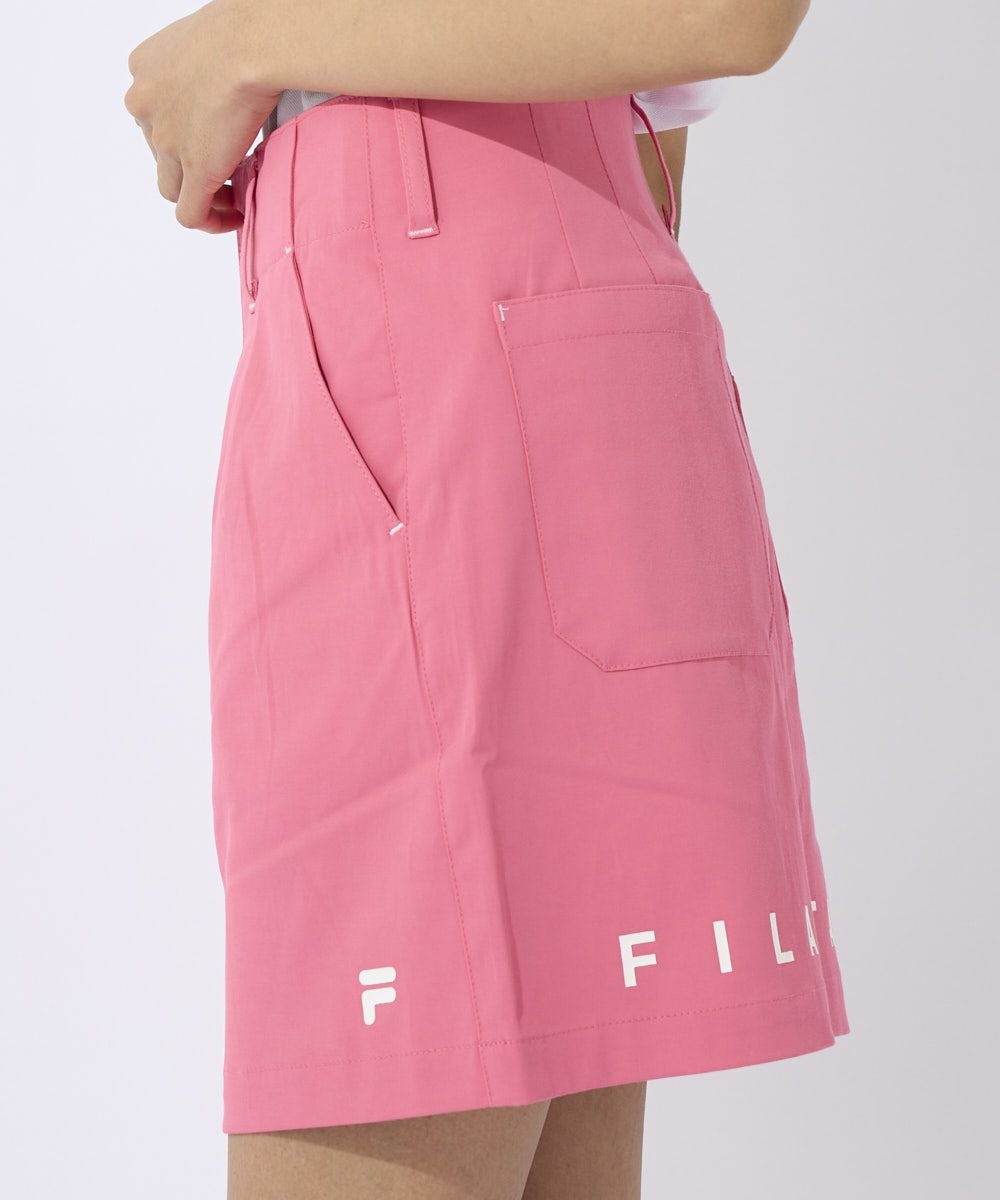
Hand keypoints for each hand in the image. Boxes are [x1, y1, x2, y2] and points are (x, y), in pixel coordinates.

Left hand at [124, 1, 280, 232]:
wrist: (250, 43)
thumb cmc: (243, 27)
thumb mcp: (210, 37)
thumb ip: (208, 63)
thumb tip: (234, 75)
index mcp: (144, 70)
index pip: (153, 114)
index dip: (182, 132)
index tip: (212, 137)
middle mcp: (145, 107)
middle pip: (160, 151)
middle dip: (190, 163)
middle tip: (227, 166)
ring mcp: (167, 142)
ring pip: (172, 186)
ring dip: (201, 194)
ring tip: (233, 194)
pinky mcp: (194, 171)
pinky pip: (191, 214)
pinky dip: (210, 222)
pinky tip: (234, 218)